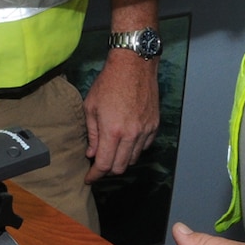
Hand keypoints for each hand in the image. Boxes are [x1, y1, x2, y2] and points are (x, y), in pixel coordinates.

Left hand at [83, 52, 158, 180]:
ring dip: (121, 159)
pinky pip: (144, 146)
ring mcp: (145, 131)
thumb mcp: (91, 107)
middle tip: (98, 165)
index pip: (104, 164)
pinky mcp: (154, 125)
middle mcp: (131, 134)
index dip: (95, 175)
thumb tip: (92, 153)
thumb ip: (92, 134)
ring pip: (134, 158)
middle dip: (108, 170)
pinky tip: (126, 140)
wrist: (134, 65)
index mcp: (112, 131)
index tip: (89, 178)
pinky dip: (134, 149)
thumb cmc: (109, 83)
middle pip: (120, 167)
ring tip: (111, 151)